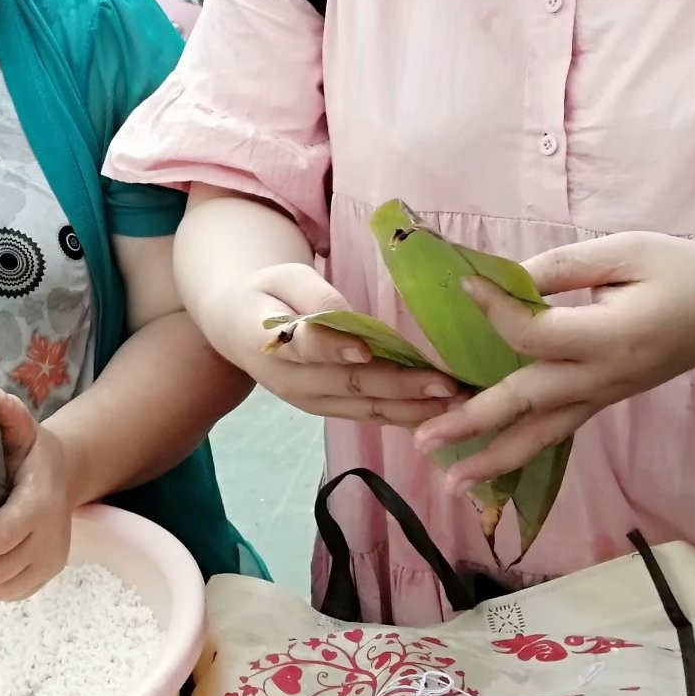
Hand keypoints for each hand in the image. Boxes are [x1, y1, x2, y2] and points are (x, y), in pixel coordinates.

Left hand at [0, 389, 73, 601]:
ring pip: (2, 587)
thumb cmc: (32, 451)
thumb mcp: (22, 427)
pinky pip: (12, 594)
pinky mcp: (48, 573)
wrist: (66, 473)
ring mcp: (52, 560)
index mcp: (39, 503)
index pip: (0, 538)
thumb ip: (8, 414)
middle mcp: (50, 537)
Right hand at [217, 263, 460, 427]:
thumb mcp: (284, 277)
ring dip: (412, 409)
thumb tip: (350, 319)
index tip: (367, 350)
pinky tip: (440, 417)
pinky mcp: (327, 409)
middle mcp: (290, 381)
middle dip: (400, 386)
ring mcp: (310, 401)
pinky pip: (369, 415)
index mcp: (269, 342)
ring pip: (365, 407)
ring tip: (457, 405)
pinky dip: (404, 417)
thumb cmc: (267, 293)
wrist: (237, 326)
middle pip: (348, 384)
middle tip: (447, 384)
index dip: (334, 348)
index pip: (304, 346)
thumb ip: (314, 297)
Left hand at [412, 232, 694, 491]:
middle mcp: (604, 377)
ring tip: (449, 481)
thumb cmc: (685, 274)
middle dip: (472, 422)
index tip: (465, 283)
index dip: (495, 309)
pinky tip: (488, 467)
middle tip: (422, 439)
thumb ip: (564, 265)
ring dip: (493, 458)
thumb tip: (505, 279)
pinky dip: (522, 451)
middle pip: (528, 403)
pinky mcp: (603, 401)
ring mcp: (604, 396)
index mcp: (611, 336)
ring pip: (542, 434)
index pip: (535, 335)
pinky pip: (557, 432)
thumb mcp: (627, 252)